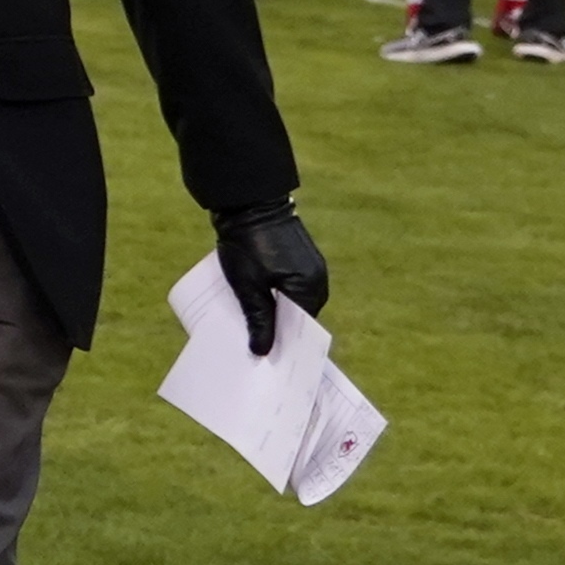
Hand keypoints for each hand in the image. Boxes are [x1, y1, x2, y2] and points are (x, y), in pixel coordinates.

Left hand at [214, 203, 331, 357]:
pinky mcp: (297, 258)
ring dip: (273, 313)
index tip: (266, 362)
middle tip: (254, 350)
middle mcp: (316, 280)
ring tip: (250, 328)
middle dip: (277, 331)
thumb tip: (262, 352)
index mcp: (310, 289)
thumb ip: (258, 319)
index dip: (283, 346)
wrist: (248, 202)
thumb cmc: (248, 244)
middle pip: (297, 318)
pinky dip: (273, 297)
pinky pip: (288, 286)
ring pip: (291, 302)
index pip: (300, 330)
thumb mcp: (248, 287)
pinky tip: (254, 304)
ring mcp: (309, 268)